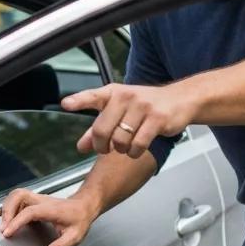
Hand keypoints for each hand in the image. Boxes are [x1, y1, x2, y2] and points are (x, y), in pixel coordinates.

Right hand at [0, 189, 97, 245]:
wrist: (84, 206)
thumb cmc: (79, 219)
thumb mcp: (74, 236)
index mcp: (51, 209)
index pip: (29, 212)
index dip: (16, 221)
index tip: (7, 232)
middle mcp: (42, 200)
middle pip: (19, 195)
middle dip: (7, 210)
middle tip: (3, 227)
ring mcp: (38, 198)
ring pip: (17, 194)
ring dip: (7, 207)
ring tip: (4, 223)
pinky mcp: (34, 200)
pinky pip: (18, 199)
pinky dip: (11, 207)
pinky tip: (11, 219)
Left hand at [62, 82, 193, 158]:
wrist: (179, 100)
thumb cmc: (144, 106)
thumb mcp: (119, 112)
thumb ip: (98, 128)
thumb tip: (81, 147)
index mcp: (112, 93)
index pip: (92, 96)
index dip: (78, 101)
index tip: (65, 104)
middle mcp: (125, 97)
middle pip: (102, 129)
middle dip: (101, 145)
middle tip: (105, 149)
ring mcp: (142, 106)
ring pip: (120, 140)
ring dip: (121, 149)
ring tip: (126, 145)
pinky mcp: (157, 118)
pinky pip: (138, 144)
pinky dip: (134, 152)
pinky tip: (136, 149)